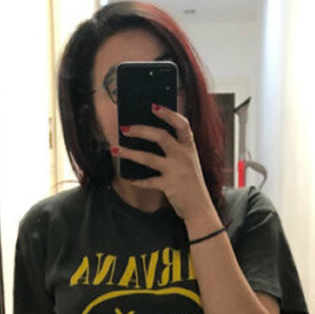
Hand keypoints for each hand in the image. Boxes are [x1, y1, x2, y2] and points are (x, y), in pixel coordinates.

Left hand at [114, 104, 213, 223]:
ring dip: (130, 153)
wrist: (199, 207)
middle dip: (140, 130)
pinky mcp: (169, 186)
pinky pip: (148, 181)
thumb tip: (151, 137)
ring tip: (115, 150)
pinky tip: (129, 179)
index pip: (181, 124)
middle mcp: (184, 156)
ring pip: (148, 158)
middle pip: (160, 136)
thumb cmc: (191, 183)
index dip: (168, 113)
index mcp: (189, 147)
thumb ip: (176, 149)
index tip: (153, 106)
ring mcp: (176, 170)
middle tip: (124, 128)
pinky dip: (138, 181)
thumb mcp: (189, 161)